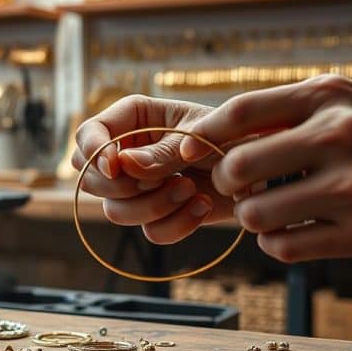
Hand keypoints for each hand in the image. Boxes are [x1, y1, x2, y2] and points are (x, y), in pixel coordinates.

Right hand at [72, 95, 235, 243]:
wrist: (263, 171)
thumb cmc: (234, 137)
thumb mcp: (201, 135)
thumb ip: (162, 151)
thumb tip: (123, 164)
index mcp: (133, 119)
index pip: (88, 134)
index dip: (93, 152)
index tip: (114, 167)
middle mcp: (128, 154)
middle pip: (90, 179)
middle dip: (124, 188)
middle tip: (161, 180)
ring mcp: (139, 188)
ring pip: (115, 211)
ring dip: (154, 207)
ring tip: (190, 189)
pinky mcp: (157, 215)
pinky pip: (149, 232)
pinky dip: (176, 224)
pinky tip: (201, 206)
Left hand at [180, 74, 351, 261]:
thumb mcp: (343, 100)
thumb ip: (283, 108)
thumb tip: (209, 132)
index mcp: (329, 98)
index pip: (242, 112)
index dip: (204, 133)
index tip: (189, 147)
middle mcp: (341, 138)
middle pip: (240, 167)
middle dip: (226, 181)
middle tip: (237, 185)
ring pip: (257, 215)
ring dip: (250, 218)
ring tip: (267, 210)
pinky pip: (285, 248)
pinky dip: (275, 243)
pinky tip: (288, 231)